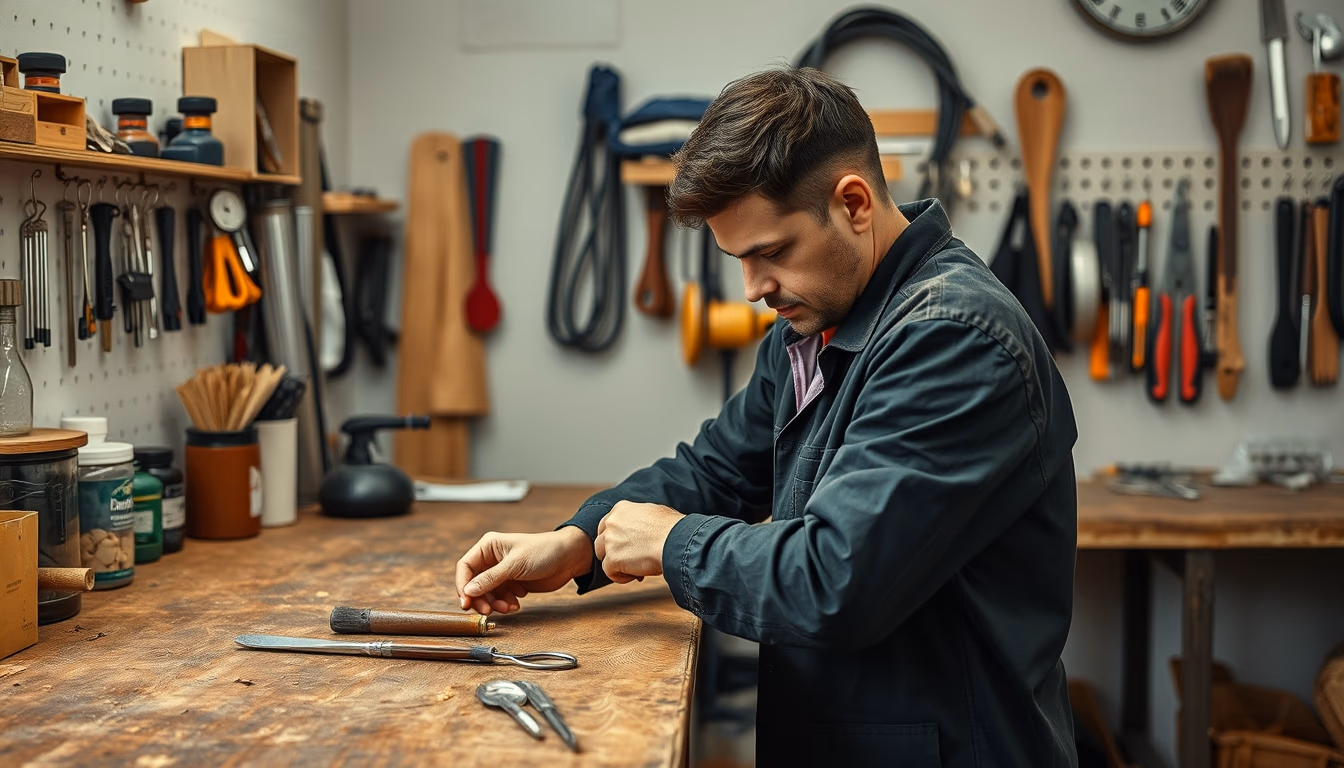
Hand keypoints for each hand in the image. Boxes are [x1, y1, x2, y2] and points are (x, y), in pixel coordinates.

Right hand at [454, 528, 593, 615]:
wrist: (569, 558)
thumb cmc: (544, 551)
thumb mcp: (515, 565)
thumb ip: (491, 578)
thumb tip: (468, 591)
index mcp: (488, 547)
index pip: (465, 567)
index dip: (463, 586)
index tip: (466, 603)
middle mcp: (492, 559)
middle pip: (474, 584)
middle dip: (481, 599)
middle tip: (489, 611)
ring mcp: (502, 572)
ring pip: (487, 593)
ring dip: (495, 603)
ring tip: (509, 607)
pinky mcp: (512, 583)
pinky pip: (500, 597)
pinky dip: (505, 603)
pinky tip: (516, 604)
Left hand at [594, 501, 682, 583]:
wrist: (676, 540)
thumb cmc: (672, 527)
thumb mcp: (653, 512)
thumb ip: (639, 518)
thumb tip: (640, 526)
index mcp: (620, 509)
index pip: (607, 525)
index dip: (617, 538)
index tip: (630, 546)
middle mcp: (611, 522)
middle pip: (601, 541)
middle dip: (614, 551)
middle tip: (632, 558)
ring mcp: (609, 540)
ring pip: (603, 557)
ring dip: (618, 564)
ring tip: (637, 567)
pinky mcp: (612, 559)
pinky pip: (609, 572)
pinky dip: (622, 576)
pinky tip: (638, 574)